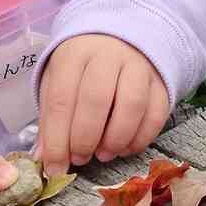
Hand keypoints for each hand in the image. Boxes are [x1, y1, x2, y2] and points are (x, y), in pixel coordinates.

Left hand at [35, 35, 168, 176]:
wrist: (120, 38)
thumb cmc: (82, 67)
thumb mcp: (57, 81)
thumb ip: (51, 119)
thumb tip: (45, 159)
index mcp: (75, 54)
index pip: (61, 100)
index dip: (57, 140)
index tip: (55, 168)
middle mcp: (108, 56)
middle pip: (96, 100)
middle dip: (85, 139)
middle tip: (80, 159)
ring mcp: (139, 66)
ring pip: (132, 106)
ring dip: (116, 139)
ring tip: (104, 154)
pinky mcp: (160, 81)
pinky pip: (156, 113)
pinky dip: (141, 138)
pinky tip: (125, 148)